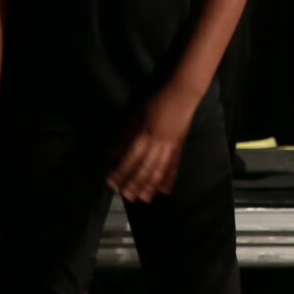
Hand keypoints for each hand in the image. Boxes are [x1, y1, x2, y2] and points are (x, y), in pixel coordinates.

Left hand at [107, 89, 197, 203]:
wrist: (183, 94)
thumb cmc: (156, 101)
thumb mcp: (135, 115)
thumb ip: (123, 135)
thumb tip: (111, 154)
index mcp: (145, 135)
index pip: (131, 158)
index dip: (121, 172)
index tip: (111, 182)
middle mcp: (158, 144)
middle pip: (145, 168)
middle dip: (135, 183)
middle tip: (126, 196)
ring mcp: (171, 147)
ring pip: (160, 170)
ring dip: (151, 186)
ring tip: (144, 199)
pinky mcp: (180, 147)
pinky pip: (174, 166)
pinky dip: (169, 179)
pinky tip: (164, 190)